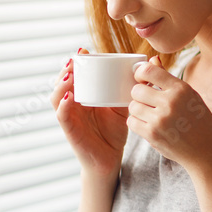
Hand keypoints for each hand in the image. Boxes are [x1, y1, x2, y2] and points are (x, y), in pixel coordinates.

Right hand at [52, 49, 129, 179]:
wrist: (110, 159)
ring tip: (70, 75)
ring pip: (57, 96)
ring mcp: (70, 116)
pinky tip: (70, 97)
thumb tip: (154, 60)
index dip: (76, 64)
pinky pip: (62, 115)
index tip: (84, 52)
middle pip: (62, 82)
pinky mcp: (70, 129)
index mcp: (84, 96)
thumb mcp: (125, 104)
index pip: (75, 76)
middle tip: (75, 60)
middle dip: (66, 69)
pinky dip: (63, 105)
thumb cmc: (115, 132)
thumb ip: (135, 85)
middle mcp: (73, 104)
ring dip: (61, 84)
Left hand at [127, 56, 211, 167]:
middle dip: (139, 95)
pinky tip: (148, 124)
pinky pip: (132, 122)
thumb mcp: (189, 95)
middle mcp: (171, 102)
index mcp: (181, 88)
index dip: (140, 74)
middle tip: (148, 102)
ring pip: (132, 106)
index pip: (149, 71)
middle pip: (136, 90)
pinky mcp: (152, 134)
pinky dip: (136, 123)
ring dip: (137, 110)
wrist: (206, 151)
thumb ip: (167, 78)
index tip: (141, 79)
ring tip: (149, 114)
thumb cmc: (198, 120)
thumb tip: (152, 59)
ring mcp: (161, 119)